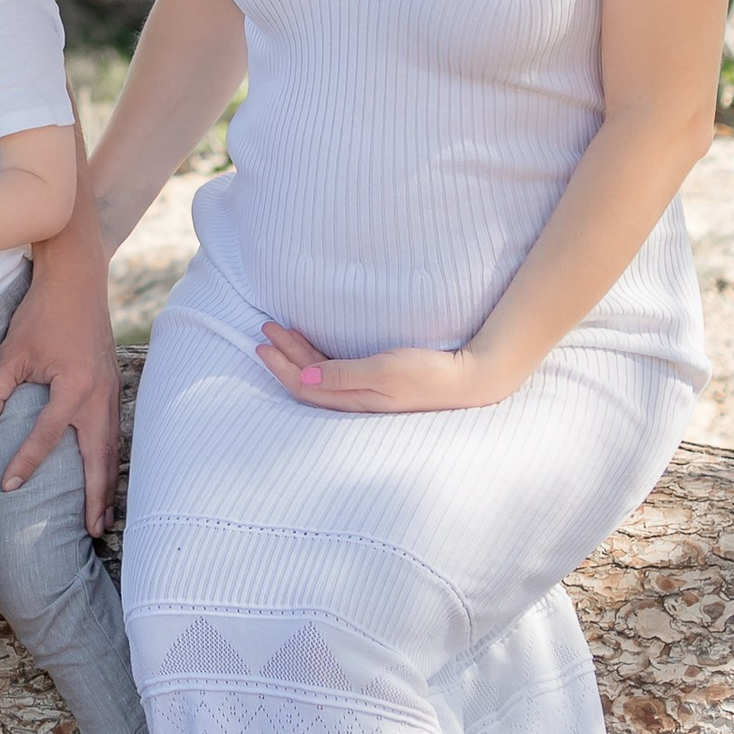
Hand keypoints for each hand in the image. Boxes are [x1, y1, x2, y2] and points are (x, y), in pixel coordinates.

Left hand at [0, 226, 121, 537]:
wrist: (77, 280)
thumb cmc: (42, 313)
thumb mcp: (13, 352)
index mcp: (74, 387)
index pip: (46, 437)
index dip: (24, 463)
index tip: (7, 486)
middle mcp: (100, 394)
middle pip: (99, 457)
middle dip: (95, 496)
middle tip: (93, 532)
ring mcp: (112, 391)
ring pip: (112, 448)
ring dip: (108, 483)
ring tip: (103, 517)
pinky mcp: (114, 386)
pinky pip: (115, 432)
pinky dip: (111, 459)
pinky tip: (104, 475)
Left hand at [255, 324, 504, 412]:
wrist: (470, 379)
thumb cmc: (429, 374)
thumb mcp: (384, 371)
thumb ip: (344, 375)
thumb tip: (304, 380)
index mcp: (355, 402)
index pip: (306, 388)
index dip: (282, 368)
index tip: (264, 344)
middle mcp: (357, 402)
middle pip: (309, 382)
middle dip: (284, 357)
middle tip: (265, 330)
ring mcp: (368, 395)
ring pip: (321, 377)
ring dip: (298, 355)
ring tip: (279, 333)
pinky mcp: (380, 384)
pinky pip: (337, 373)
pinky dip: (318, 359)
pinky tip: (311, 349)